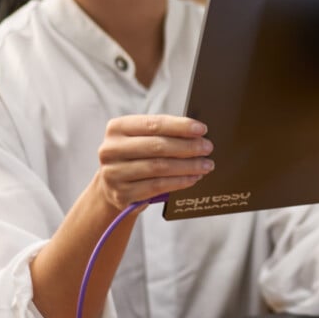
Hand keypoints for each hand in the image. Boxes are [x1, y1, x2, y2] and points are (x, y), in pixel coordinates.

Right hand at [96, 114, 213, 208]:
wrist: (113, 187)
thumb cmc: (135, 157)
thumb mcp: (141, 139)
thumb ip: (162, 134)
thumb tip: (197, 134)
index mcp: (117, 128)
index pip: (153, 124)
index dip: (180, 126)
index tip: (201, 129)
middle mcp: (111, 149)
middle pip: (157, 146)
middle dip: (187, 147)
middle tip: (207, 148)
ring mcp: (114, 173)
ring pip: (159, 167)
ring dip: (187, 166)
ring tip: (205, 165)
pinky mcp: (121, 194)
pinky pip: (157, 186)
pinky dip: (179, 182)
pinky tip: (193, 178)